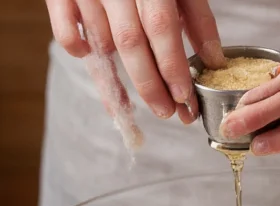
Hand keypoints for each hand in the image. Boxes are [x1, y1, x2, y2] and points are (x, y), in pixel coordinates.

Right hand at [46, 0, 225, 123]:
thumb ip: (197, 19)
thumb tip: (214, 60)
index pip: (161, 27)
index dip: (172, 65)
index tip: (185, 97)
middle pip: (131, 43)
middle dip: (151, 85)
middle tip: (168, 112)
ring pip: (102, 43)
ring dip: (122, 73)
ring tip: (148, 95)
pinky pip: (65, 33)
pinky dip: (78, 50)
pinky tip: (92, 56)